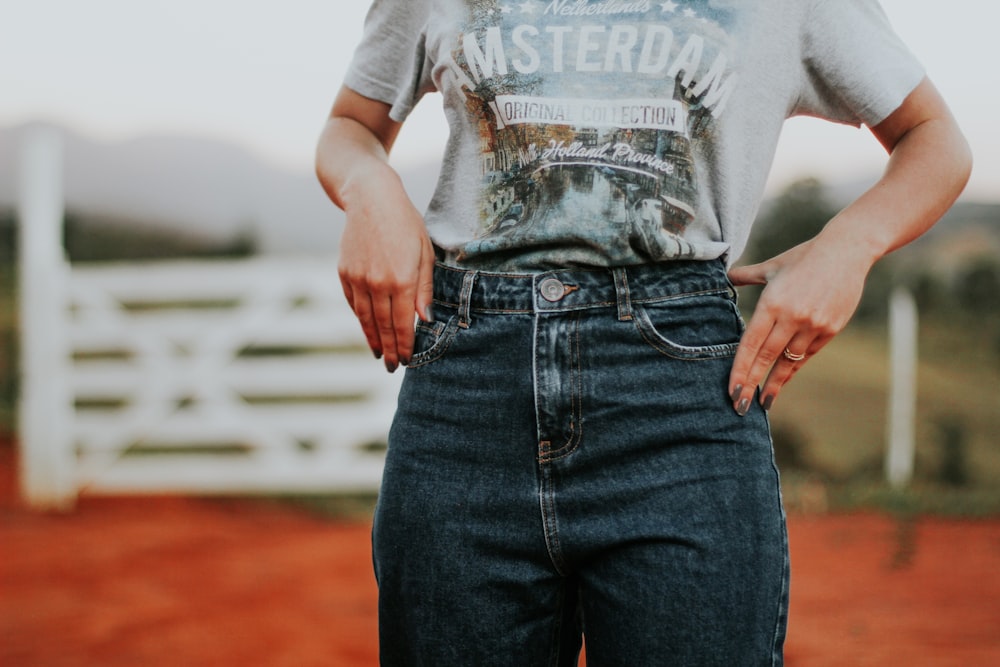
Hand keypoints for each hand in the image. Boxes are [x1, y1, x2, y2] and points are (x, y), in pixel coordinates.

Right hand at [337, 170, 433, 372]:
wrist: (370, 197)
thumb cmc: (405, 222)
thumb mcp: (424, 252)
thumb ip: (424, 288)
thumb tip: (424, 320)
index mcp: (402, 279)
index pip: (403, 324)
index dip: (405, 345)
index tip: (408, 361)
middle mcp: (377, 283)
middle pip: (383, 326)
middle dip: (390, 350)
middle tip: (393, 367)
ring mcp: (358, 279)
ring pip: (365, 319)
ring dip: (373, 339)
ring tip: (380, 354)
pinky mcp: (344, 272)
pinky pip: (353, 303)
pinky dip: (360, 319)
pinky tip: (368, 330)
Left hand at [727, 238, 869, 414]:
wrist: (847, 251)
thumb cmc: (804, 257)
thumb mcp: (772, 266)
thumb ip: (747, 275)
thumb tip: (727, 277)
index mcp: (772, 303)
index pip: (751, 344)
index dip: (740, 370)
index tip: (732, 390)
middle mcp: (792, 317)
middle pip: (766, 358)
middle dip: (752, 384)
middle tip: (740, 406)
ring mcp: (813, 325)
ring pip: (788, 361)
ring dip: (774, 383)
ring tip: (763, 403)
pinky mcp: (830, 329)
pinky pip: (807, 355)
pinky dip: (793, 369)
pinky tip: (782, 381)